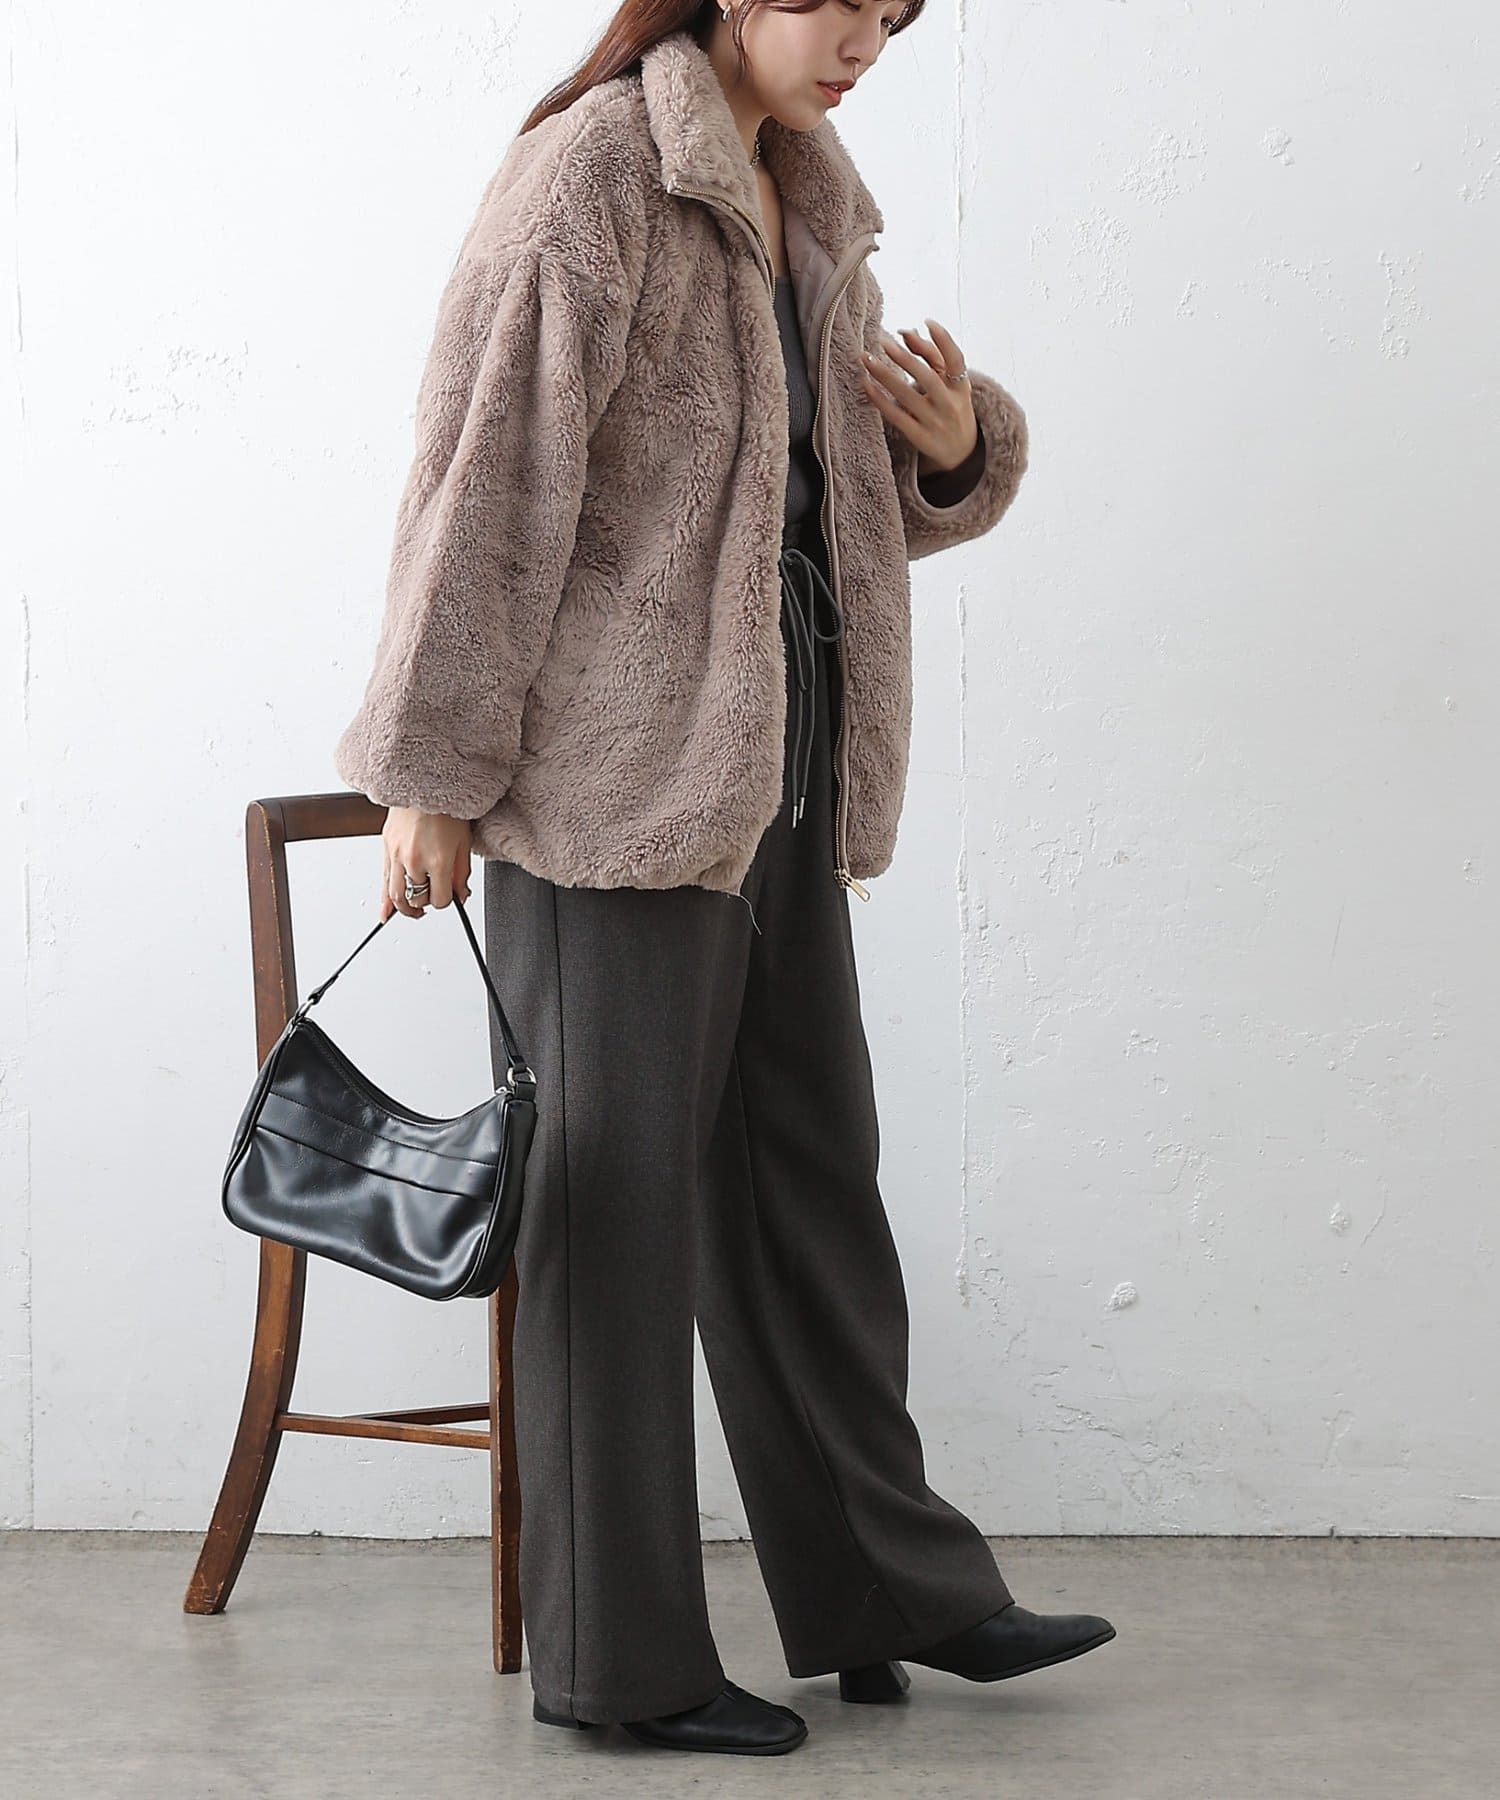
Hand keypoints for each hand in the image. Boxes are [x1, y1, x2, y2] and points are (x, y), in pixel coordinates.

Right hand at [380, 807, 472, 919]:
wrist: (424, 786)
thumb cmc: (446, 810)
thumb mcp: (464, 843)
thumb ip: (462, 874)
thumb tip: (460, 895)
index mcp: (438, 861)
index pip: (440, 900)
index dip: (446, 902)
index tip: (449, 896)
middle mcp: (415, 861)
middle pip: (417, 899)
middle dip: (426, 903)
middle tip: (431, 900)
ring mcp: (397, 856)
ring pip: (397, 896)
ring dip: (405, 909)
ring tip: (413, 911)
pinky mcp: (386, 849)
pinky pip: (383, 882)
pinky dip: (384, 902)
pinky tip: (386, 914)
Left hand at [860, 317, 977, 474]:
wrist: (960, 452)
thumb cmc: (950, 407)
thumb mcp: (949, 383)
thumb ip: (931, 356)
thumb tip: (905, 332)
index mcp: (961, 387)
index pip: (956, 360)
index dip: (944, 340)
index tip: (927, 321)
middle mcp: (950, 404)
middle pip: (927, 377)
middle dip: (904, 358)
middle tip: (882, 341)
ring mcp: (934, 422)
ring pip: (907, 395)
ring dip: (884, 375)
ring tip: (866, 358)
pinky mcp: (919, 437)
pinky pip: (896, 416)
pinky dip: (880, 400)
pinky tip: (866, 384)